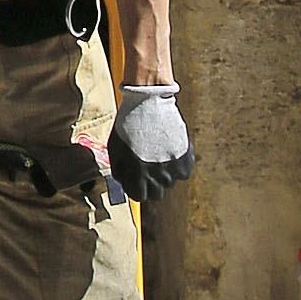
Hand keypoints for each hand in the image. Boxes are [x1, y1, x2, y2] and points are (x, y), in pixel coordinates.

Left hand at [109, 83, 192, 201]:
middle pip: (157, 193)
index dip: (137, 187)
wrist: (148, 102)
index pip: (140, 196)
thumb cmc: (128, 124)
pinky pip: (184, 172)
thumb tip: (125, 185)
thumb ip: (119, 171)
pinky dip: (179, 164)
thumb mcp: (115, 148)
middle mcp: (156, 175)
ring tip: (158, 152)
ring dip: (165, 172)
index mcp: (137, 174)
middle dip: (151, 183)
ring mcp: (173, 168)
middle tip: (149, 167)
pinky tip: (170, 150)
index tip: (137, 179)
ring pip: (170, 181)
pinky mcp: (185, 158)